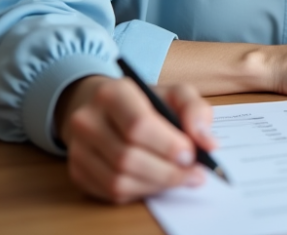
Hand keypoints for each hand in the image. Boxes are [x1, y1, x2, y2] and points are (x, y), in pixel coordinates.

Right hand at [55, 75, 217, 203]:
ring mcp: (79, 148)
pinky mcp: (78, 171)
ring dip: (156, 185)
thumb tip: (208, 143)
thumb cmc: (146, 102)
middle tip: (194, 174)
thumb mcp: (175, 94)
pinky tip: (156, 181)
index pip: (137, 125)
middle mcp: (88, 119)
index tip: (192, 155)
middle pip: (127, 157)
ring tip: (179, 178)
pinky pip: (111, 192)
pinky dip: (140, 192)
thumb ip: (196, 112)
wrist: (105, 109)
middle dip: (167, 171)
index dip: (167, 146)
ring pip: (119, 180)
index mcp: (112, 93)